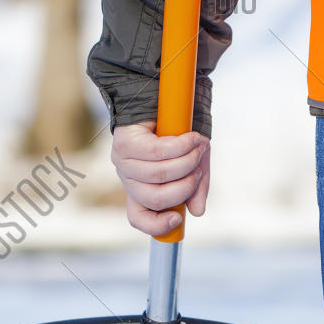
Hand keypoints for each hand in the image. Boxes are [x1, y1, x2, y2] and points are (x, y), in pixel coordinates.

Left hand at [109, 120, 209, 235]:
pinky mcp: (125, 141)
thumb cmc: (182, 135)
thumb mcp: (194, 165)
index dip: (156, 226)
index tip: (178, 219)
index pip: (138, 217)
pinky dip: (181, 145)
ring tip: (199, 146)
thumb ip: (196, 187)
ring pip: (158, 174)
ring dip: (187, 161)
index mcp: (142, 189)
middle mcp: (129, 178)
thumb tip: (197, 212)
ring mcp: (123, 161)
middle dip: (185, 186)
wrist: (167, 98)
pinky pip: (157, 151)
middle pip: (154, 198)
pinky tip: (192, 137)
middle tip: (199, 168)